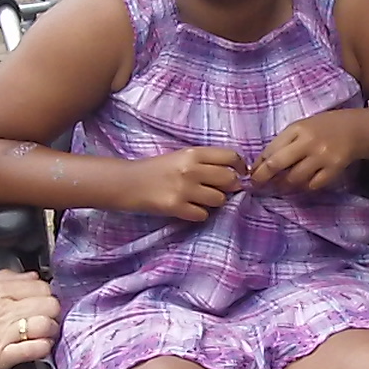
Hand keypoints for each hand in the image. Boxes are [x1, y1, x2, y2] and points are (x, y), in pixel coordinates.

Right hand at [0, 269, 59, 368]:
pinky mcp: (4, 356)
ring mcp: (4, 333)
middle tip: (46, 316)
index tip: (42, 299)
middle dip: (51, 310)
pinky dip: (43, 347)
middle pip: (48, 303)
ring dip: (50, 329)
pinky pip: (36, 348)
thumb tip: (27, 275)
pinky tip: (38, 346)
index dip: (45, 292)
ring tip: (44, 332)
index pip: (38, 284)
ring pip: (46, 324)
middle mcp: (2, 310)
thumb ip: (1, 281)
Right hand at [129, 147, 246, 220]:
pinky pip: (203, 215)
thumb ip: (205, 162)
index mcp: (193, 153)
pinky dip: (199, 214)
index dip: (240, 166)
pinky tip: (189, 209)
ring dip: (214, 202)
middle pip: (229, 179)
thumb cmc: (157, 169)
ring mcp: (184, 189)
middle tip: (220, 190)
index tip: (240, 173)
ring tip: (201, 199)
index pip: (230, 157)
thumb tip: (234, 175)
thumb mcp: (181, 156)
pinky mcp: (176, 207)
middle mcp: (191, 169)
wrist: (128, 182)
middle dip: (230, 187)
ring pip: (219, 199)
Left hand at [252, 110, 364, 192]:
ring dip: (282, 186)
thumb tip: (260, 165)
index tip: (251, 175)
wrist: (354, 130)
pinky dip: (303, 188)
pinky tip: (300, 186)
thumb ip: (282, 143)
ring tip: (279, 187)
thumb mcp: (300, 128)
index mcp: (297, 129)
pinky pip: (312, 185)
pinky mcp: (333, 169)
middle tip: (256, 186)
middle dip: (263, 178)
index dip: (258, 165)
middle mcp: (308, 142)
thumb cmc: (322, 128)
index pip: (271, 150)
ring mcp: (321, 157)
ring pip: (294, 179)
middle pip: (277, 164)